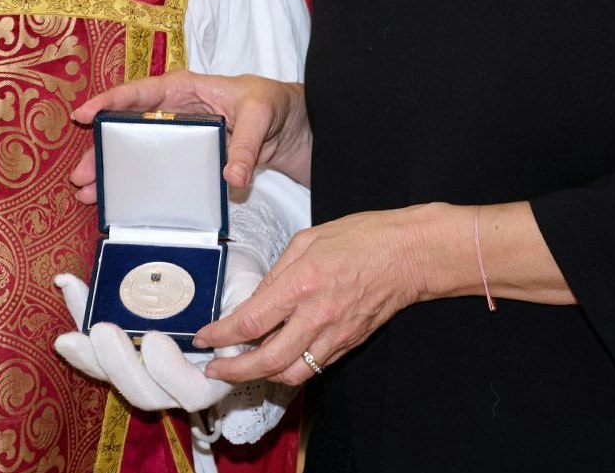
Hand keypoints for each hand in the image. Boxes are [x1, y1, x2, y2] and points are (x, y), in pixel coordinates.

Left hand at [52, 247, 267, 414]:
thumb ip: (242, 311)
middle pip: (146, 394)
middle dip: (119, 365)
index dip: (171, 373)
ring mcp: (147, 369)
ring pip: (115, 380)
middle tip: (102, 330)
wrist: (221, 266)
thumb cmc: (238, 280)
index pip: (193, 391)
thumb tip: (230, 330)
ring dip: (88, 358)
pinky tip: (68, 289)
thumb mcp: (250, 290)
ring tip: (68, 336)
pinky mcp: (122, 352)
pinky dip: (78, 328)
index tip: (154, 339)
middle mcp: (178, 381)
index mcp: (215, 374)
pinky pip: (96, 355)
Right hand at [70, 71, 310, 193]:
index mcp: (185, 89)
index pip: (140, 92)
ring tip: (88, 194)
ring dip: (113, 171)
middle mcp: (174, 110)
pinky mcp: (187, 157)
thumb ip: (247, 145)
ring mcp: (178, 135)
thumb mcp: (261, 116)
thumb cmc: (274, 104)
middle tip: (80, 176)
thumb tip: (232, 177)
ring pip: (136, 150)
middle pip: (128, 127)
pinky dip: (137, 183)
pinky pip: (156, 168)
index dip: (109, 101)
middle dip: (102, 150)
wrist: (293, 126)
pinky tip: (119, 201)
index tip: (84, 114)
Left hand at [195, 209, 429, 385]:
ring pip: (291, 374)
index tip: (205, 338)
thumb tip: (256, 298)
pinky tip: (276, 361)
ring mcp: (335, 335)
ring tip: (242, 370)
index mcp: (302, 284)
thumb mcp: (308, 240)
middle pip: (267, 360)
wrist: (409, 255)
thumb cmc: (361, 238)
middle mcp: (316, 316)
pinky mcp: (348, 344)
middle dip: (234, 371)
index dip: (222, 335)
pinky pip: (313, 367)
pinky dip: (290, 370)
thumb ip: (277, 272)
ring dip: (261, 377)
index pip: (251, 321)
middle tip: (214, 370)